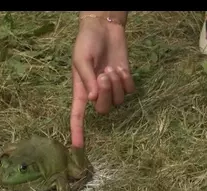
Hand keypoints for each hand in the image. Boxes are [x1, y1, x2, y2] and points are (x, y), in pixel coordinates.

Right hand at [70, 17, 134, 147]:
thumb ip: (86, 79)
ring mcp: (112, 87)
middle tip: (104, 74)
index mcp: (81, 89)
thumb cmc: (86, 42)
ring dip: (116, 84)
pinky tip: (120, 68)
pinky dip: (126, 80)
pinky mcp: (125, 79)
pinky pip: (129, 90)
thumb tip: (92, 99)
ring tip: (112, 68)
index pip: (77, 115)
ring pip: (118, 100)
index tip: (77, 147)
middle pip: (103, 109)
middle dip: (106, 93)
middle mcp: (96, 92)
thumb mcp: (81, 59)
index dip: (77, 131)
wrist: (104, 28)